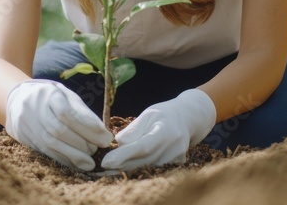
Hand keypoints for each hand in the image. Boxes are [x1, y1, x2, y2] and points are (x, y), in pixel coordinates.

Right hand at [5, 79, 112, 170]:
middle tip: (98, 149)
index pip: (68, 111)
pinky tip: (75, 163)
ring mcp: (26, 122)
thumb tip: (102, 132)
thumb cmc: (51, 97)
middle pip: (58, 129)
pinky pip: (44, 151)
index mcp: (48, 93)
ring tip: (89, 161)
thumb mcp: (67, 96)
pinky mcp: (23, 137)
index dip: (87, 125)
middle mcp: (34, 107)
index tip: (105, 136)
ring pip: (50, 143)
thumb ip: (83, 112)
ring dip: (73, 155)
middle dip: (82, 143)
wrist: (18, 98)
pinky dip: (62, 158)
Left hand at [101, 89, 215, 170]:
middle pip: (143, 162)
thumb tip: (118, 144)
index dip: (123, 156)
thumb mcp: (148, 114)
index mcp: (166, 131)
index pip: (142, 147)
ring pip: (146, 169)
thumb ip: (133, 130)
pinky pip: (153, 170)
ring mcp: (177, 159)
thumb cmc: (164, 114)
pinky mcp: (176, 166)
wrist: (187, 118)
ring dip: (126, 171)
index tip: (105, 162)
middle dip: (119, 166)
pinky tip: (124, 170)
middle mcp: (174, 147)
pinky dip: (138, 170)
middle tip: (99, 170)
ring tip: (107, 172)